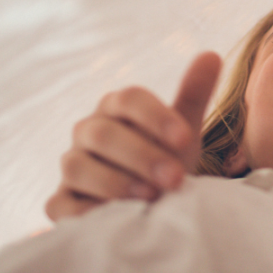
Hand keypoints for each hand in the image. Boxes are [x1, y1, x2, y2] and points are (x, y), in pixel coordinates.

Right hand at [45, 52, 221, 220]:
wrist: (153, 204)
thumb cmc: (165, 160)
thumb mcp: (182, 131)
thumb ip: (194, 94)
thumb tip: (211, 54)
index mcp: (117, 108)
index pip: (130, 99)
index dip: (156, 117)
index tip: (184, 138)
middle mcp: (88, 132)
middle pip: (104, 133)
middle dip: (141, 155)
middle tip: (175, 178)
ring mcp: (72, 166)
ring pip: (78, 166)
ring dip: (115, 182)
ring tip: (151, 197)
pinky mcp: (62, 203)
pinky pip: (61, 205)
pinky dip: (86, 212)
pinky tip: (116, 217)